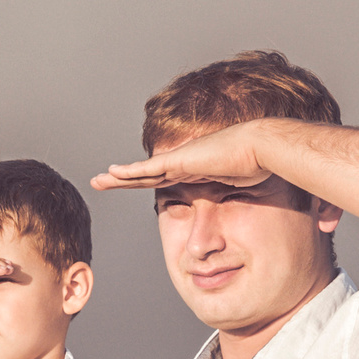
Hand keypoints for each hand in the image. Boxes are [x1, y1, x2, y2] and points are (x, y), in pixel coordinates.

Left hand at [91, 119, 275, 191]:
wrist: (260, 148)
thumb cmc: (257, 166)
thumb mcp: (240, 187)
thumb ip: (232, 196)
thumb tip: (239, 210)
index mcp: (196, 171)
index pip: (165, 180)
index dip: (146, 184)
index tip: (133, 187)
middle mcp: (184, 163)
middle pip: (147, 175)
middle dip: (124, 179)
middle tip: (104, 181)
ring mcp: (180, 160)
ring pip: (141, 172)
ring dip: (118, 177)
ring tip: (99, 180)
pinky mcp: (178, 160)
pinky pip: (147, 169)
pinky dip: (129, 172)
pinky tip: (111, 173)